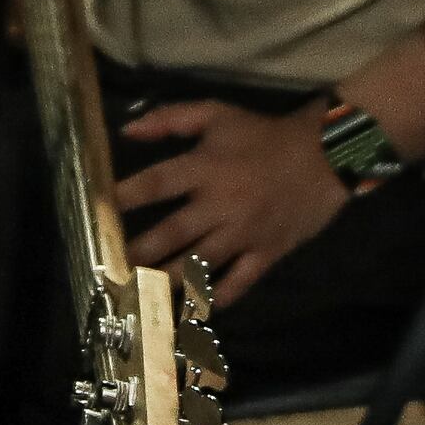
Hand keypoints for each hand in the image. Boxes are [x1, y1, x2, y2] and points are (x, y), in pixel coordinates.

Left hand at [112, 101, 347, 309]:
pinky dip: (218, 297)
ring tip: (142, 294)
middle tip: (113, 267)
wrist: (326, 155)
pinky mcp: (266, 252)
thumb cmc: (264, 135)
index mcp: (204, 168)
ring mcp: (243, 233)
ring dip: (168, 281)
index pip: (155, 184)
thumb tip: (127, 130)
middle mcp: (219, 205)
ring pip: (199, 264)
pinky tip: (196, 310)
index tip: (98, 212)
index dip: (124, 197)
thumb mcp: (217, 114)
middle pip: (171, 234)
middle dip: (139, 253)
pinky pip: (239, 281)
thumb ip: (170, 119)